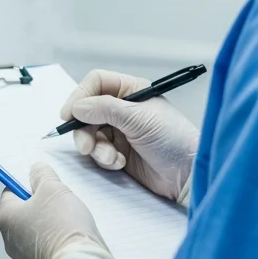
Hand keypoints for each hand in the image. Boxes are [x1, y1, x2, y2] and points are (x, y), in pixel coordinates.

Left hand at [0, 163, 112, 258]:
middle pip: (24, 213)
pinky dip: (59, 242)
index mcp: (6, 218)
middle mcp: (10, 241)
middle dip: (42, 204)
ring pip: (37, 232)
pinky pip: (48, 249)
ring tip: (70, 219)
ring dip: (51, 224)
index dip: (26, 183)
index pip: (10, 193)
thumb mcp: (53, 188)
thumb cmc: (62, 226)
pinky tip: (73, 237)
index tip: (41, 181)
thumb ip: (42, 175)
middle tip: (59, 199)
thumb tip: (36, 170)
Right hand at [63, 69, 199, 202]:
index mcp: (131, 90)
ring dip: (96, 147)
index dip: (80, 96)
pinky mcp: (119, 151)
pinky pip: (98, 151)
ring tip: (111, 158)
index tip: (69, 115)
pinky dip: (105, 159)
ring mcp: (120, 130)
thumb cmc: (174, 139)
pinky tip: (121, 164)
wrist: (188, 175)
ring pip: (90, 133)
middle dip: (84, 129)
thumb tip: (77, 107)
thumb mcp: (139, 119)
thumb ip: (105, 109)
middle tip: (86, 146)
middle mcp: (123, 108)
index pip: (96, 83)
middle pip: (87, 110)